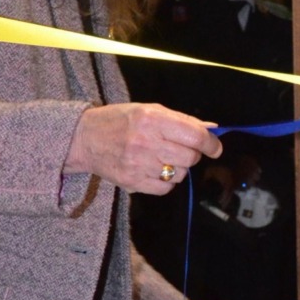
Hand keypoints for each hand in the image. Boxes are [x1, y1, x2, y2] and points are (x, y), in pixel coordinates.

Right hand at [64, 103, 220, 194]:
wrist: (84, 138)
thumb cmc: (119, 120)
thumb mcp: (149, 110)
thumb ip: (180, 120)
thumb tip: (210, 129)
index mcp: (152, 119)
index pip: (194, 135)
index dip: (210, 143)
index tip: (215, 148)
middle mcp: (145, 141)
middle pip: (189, 157)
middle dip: (193, 154)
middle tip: (182, 149)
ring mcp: (138, 164)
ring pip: (179, 174)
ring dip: (178, 168)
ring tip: (163, 158)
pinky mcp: (131, 182)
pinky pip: (165, 188)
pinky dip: (166, 181)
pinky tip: (155, 170)